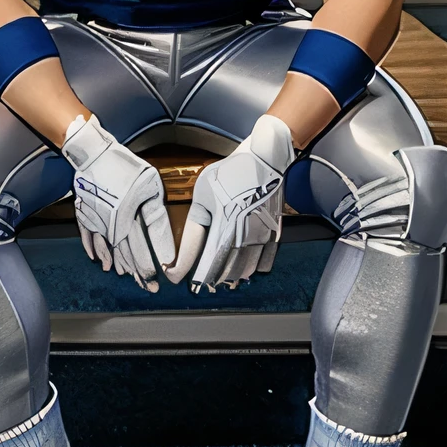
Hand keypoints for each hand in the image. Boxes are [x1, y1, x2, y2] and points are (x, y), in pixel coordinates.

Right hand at [60, 114, 174, 291]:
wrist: (92, 153)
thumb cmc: (124, 167)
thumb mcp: (150, 185)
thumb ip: (156, 213)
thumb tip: (161, 237)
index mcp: (128, 218)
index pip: (142, 248)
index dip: (152, 265)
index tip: (161, 278)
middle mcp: (111, 224)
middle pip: (126, 253)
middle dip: (139, 272)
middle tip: (150, 287)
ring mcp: (96, 220)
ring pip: (108, 248)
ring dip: (118, 263)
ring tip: (127, 276)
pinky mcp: (85, 213)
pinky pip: (88, 237)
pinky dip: (93, 249)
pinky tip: (99, 261)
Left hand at [166, 114, 294, 291]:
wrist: (265, 160)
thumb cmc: (230, 173)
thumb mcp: (203, 191)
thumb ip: (196, 220)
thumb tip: (192, 245)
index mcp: (223, 221)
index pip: (199, 253)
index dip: (184, 267)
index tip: (174, 276)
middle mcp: (243, 231)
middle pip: (223, 265)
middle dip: (209, 277)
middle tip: (200, 285)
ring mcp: (259, 234)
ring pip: (243, 267)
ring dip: (230, 277)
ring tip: (219, 283)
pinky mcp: (272, 232)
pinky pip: (263, 260)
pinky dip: (252, 270)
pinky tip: (242, 275)